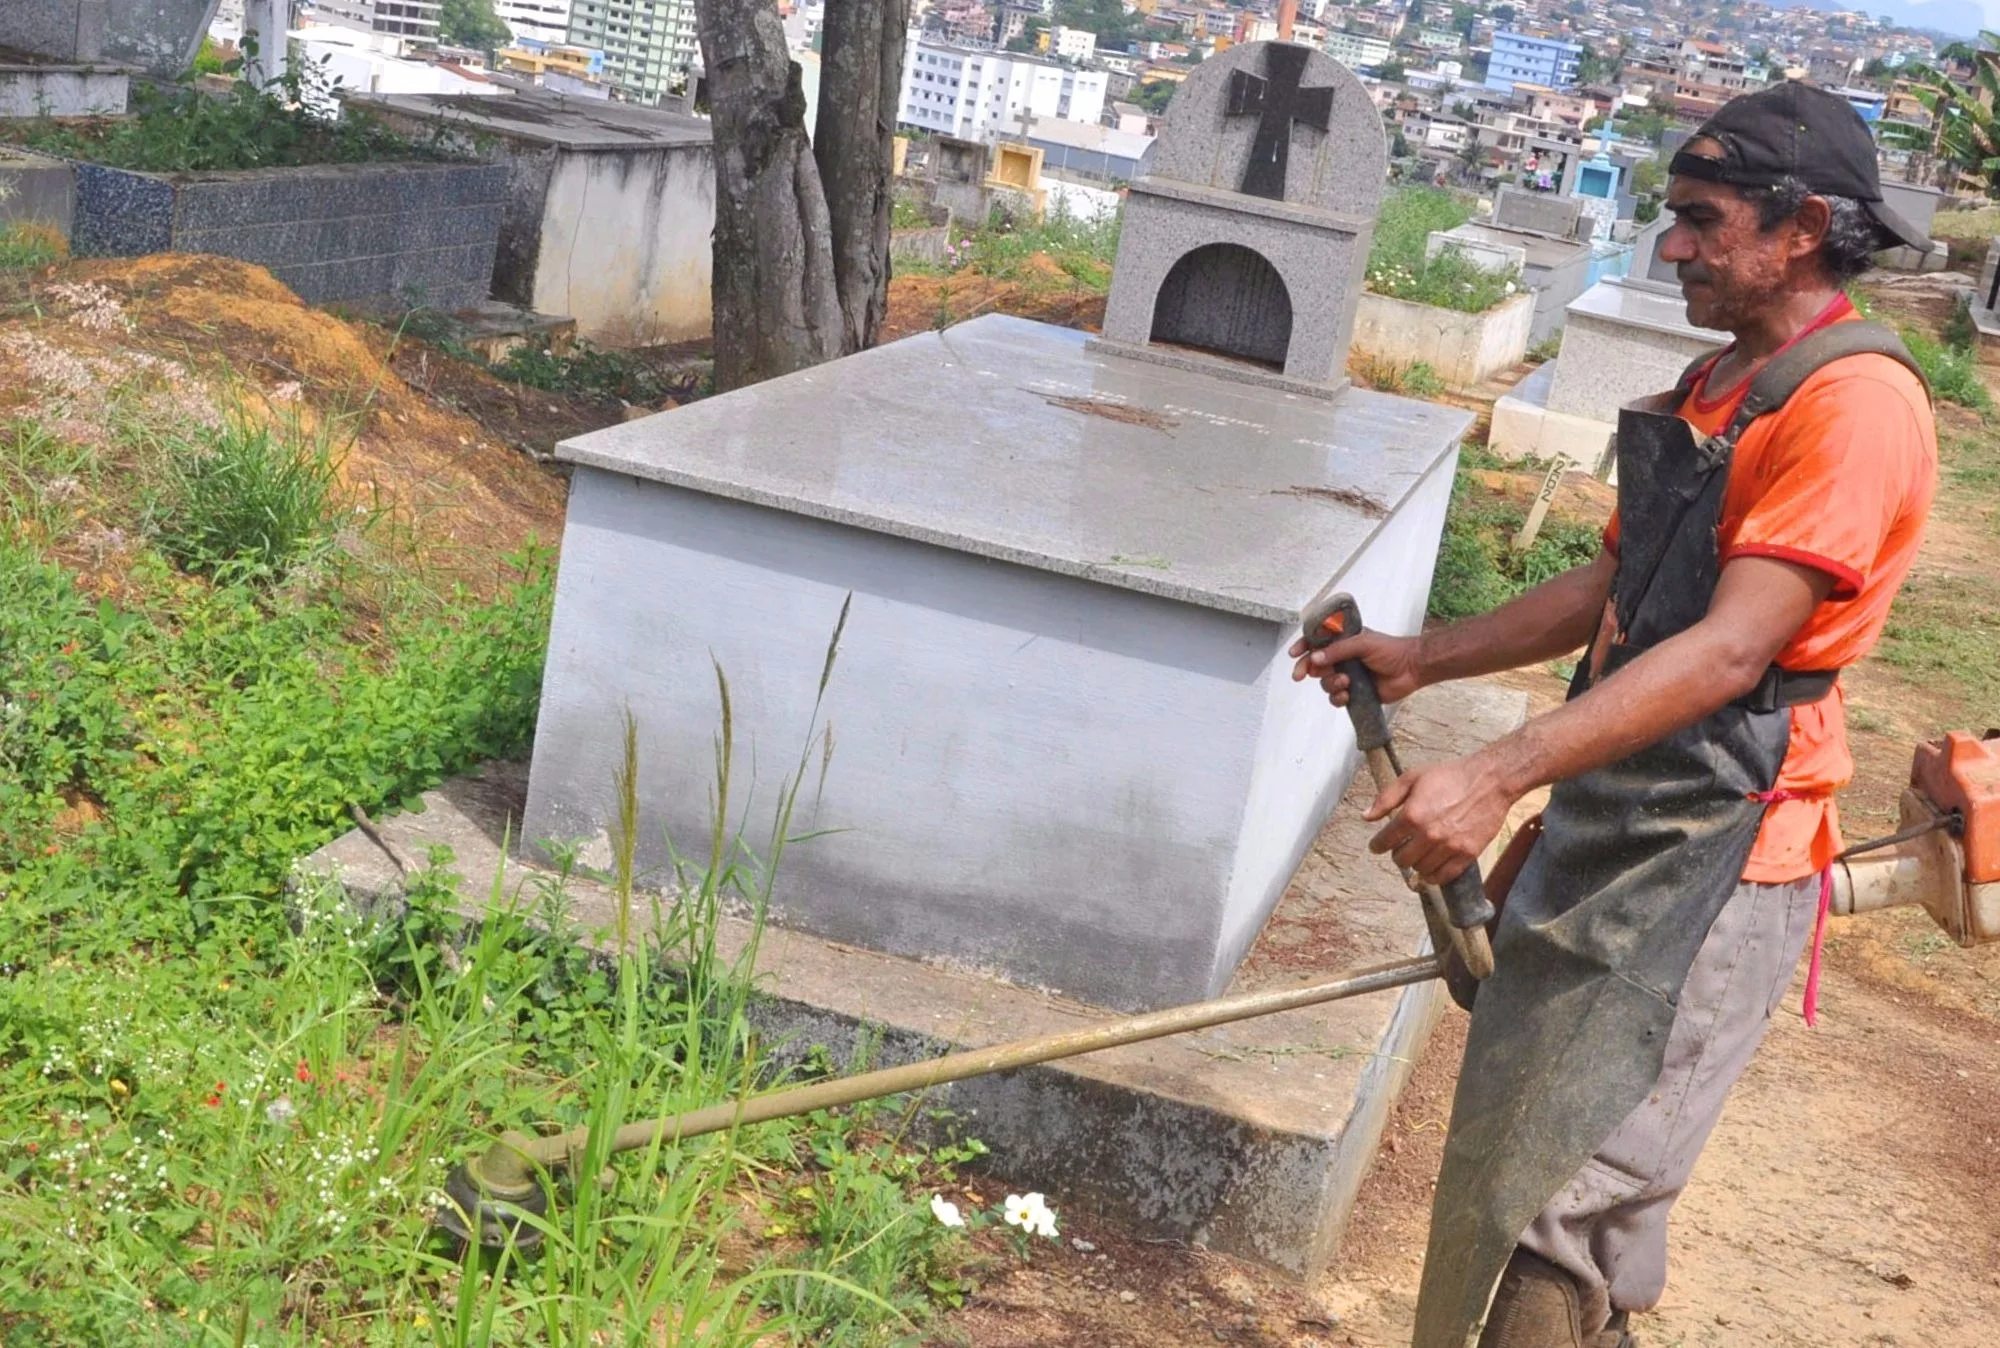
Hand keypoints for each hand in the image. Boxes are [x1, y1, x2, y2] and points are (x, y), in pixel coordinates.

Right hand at [1288, 630, 1424, 705]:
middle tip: (1300, 676)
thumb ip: (1337, 650)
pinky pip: (1336, 698)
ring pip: (1325, 683)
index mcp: (1343, 642)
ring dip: (1331, 684)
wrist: (1411, 668)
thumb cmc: (1390, 650)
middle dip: (1306, 670)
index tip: (1294, 654)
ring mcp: (1348, 676)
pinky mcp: (1354, 693)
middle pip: (1315, 665)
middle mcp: (1342, 659)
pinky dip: (1338, 698)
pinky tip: (1348, 694)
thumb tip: (1314, 658)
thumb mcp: (1362, 642)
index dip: (1303, 647)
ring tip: (1346, 682)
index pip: (1317, 642)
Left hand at [1363, 752, 1515, 885]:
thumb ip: (1386, 798)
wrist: (1489, 781)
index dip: (1377, 845)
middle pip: (1402, 860)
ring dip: (1416, 865)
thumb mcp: (1412, 777)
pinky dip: (1434, 876)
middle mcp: (1429, 834)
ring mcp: (1449, 846)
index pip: (1385, 841)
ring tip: (1418, 854)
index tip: (1377, 846)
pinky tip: (1431, 869)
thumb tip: (1366, 816)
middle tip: (1401, 848)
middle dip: (1397, 854)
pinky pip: (1444, 877)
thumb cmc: (1451, 776)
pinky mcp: (1467, 854)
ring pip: (1421, 870)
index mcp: (1412, 815)